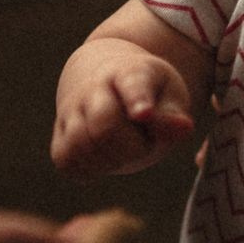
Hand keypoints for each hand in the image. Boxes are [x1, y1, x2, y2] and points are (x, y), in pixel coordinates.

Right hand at [52, 39, 195, 178]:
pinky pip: (65, 160)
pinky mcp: (59, 134)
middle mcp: (93, 88)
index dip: (137, 99)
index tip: (144, 114)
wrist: (103, 80)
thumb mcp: (168, 95)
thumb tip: (184, 128)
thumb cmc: (147, 92)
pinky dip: (87, 170)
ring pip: (80, 145)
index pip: (131, 84)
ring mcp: (71, 110)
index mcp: (128, 72)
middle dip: (130, 147)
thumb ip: (173, 115)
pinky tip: (103, 161)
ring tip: (123, 152)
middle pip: (104, 125)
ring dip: (109, 160)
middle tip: (142, 143)